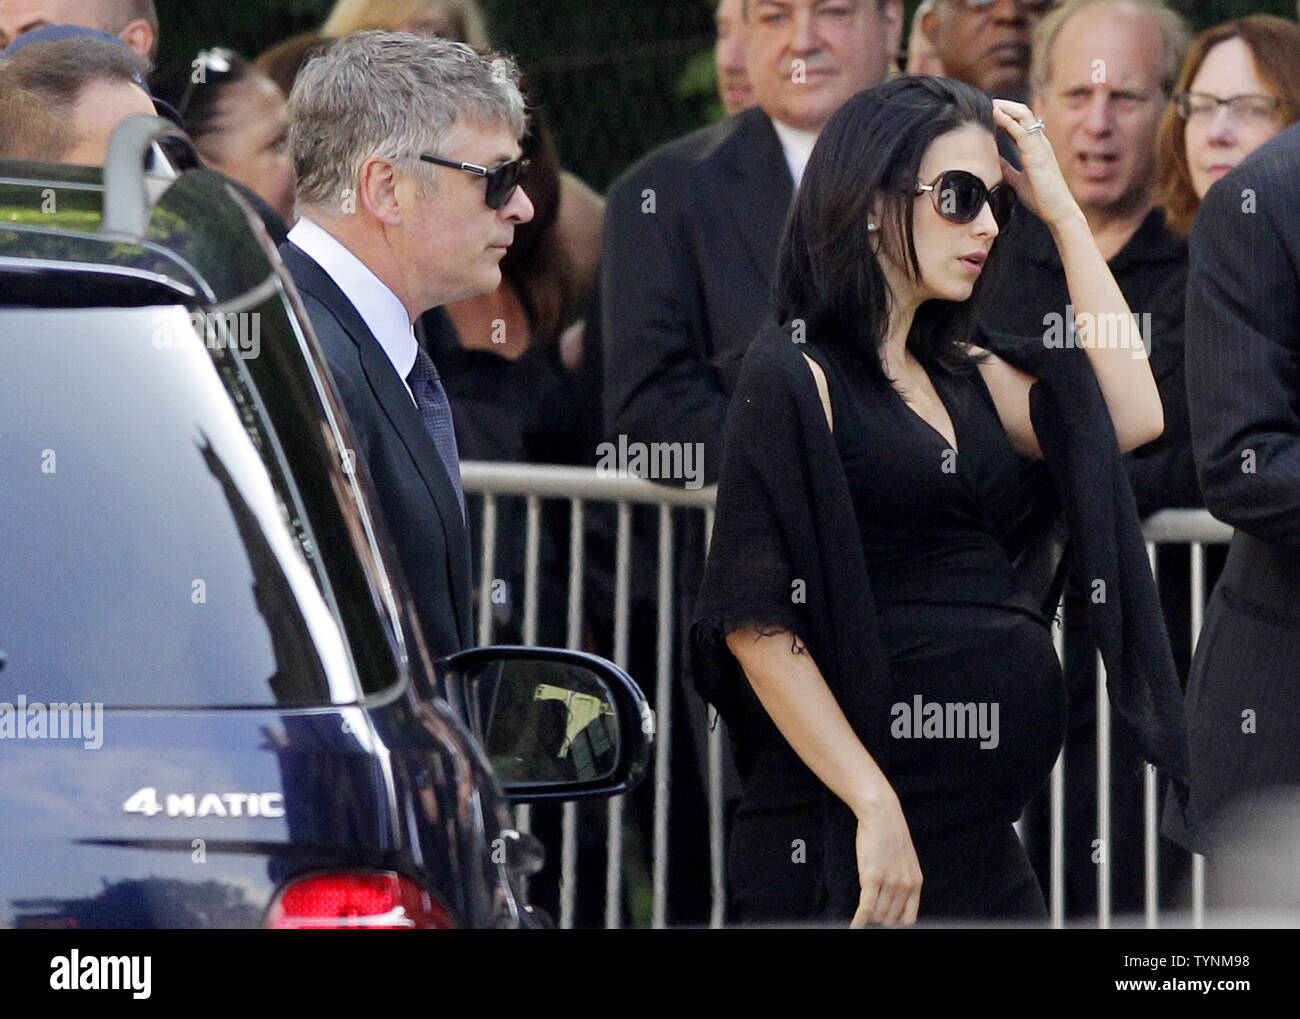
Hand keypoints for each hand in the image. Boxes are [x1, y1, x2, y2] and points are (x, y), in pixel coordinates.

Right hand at [850, 796, 922, 927]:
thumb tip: (895, 897)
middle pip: (890, 918)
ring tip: (861, 912)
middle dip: (878, 918)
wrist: (882, 815)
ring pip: (877, 914)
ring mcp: (889, 883)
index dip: (895, 921)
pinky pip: (865, 908)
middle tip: (869, 911)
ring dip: (868, 916)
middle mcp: (905, 886)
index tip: (885, 918)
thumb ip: (904, 879)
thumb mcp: (905, 859)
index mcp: (916, 882)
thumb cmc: (890, 833)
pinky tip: (853, 926)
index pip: (908, 918)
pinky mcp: (872, 878)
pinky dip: (858, 921)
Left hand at [991, 99, 1080, 228]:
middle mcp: (1040, 143)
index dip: (1009, 115)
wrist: (1057, 210)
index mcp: (1036, 148)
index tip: (993, 111)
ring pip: (1025, 118)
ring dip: (1007, 108)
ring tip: (992, 103)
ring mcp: (1040, 147)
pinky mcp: (1037, 155)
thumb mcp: (1017, 180)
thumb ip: (1007, 168)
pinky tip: (996, 114)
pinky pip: (1022, 131)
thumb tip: (994, 160)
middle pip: (1025, 114)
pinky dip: (1008, 120)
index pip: (1023, 123)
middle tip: (991, 102)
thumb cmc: (1041, 197)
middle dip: (1008, 106)